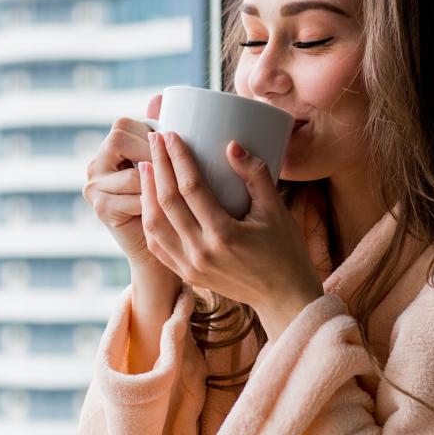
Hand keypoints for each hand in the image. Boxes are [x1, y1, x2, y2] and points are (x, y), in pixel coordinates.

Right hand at [82, 94, 175, 276]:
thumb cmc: (178, 199)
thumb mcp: (173, 161)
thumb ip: (164, 131)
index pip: (124, 124)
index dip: (151, 134)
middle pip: (119, 138)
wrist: (170, 243)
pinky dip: (152, 202)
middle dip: (151, 153)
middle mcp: (97, 162)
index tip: (174, 147)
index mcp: (111, 146)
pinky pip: (132, 196)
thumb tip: (159, 96)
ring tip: (176, 192)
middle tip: (175, 171)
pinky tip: (167, 210)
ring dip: (156, 180)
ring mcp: (94, 186)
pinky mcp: (100, 207)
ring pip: (130, 171)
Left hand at [138, 130, 324, 330]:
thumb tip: (232, 144)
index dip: (178, 158)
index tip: (172, 135)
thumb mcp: (277, 211)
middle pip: (167, 202)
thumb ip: (256, 175)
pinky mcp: (187, 275)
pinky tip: (149, 201)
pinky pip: (157, 245)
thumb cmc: (286, 253)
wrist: (284, 299)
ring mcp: (190, 266)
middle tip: (154, 140)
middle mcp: (201, 252)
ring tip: (147, 166)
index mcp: (224, 235)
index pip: (191, 187)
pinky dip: (149, 221)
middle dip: (158, 166)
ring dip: (147, 193)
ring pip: (154, 224)